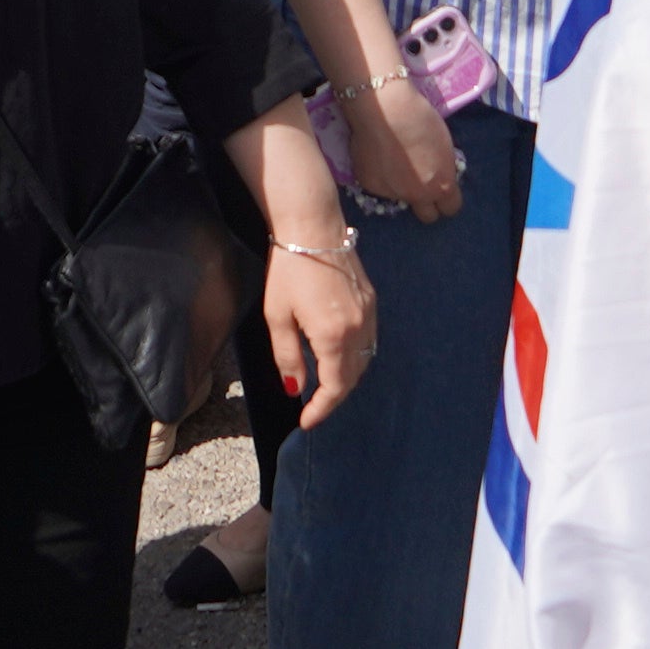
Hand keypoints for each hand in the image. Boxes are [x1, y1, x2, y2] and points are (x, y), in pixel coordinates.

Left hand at [263, 230, 376, 432]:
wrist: (312, 227)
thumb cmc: (288, 270)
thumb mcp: (277, 316)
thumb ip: (287, 357)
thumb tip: (296, 389)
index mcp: (333, 335)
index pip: (335, 387)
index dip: (321, 409)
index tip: (306, 421)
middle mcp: (358, 328)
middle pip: (353, 377)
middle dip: (334, 396)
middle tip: (313, 406)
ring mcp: (369, 313)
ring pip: (365, 361)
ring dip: (347, 378)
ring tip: (324, 385)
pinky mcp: (372, 301)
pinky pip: (369, 341)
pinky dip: (355, 357)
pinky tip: (338, 356)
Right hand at [339, 74, 466, 225]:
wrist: (385, 110)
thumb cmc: (420, 118)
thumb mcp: (444, 146)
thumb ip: (441, 169)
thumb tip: (436, 176)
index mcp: (441, 185)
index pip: (451, 208)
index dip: (447, 199)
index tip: (442, 189)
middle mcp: (418, 196)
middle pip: (427, 216)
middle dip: (427, 204)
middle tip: (420, 185)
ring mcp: (392, 194)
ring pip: (401, 199)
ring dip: (401, 187)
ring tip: (394, 160)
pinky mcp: (370, 186)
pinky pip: (380, 187)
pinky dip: (381, 176)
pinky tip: (378, 155)